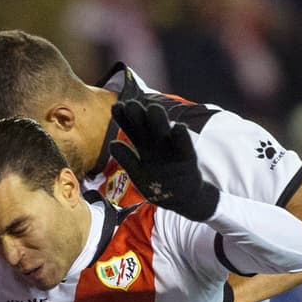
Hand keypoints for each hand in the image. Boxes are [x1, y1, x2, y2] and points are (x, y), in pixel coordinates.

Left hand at [109, 101, 218, 221]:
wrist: (184, 197)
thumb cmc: (159, 184)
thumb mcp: (139, 174)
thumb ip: (127, 160)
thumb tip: (113, 144)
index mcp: (144, 145)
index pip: (132, 128)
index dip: (124, 118)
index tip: (116, 107)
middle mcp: (158, 143)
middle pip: (147, 126)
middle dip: (139, 115)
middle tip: (130, 104)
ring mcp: (173, 149)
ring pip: (165, 131)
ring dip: (159, 120)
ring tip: (153, 109)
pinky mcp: (188, 157)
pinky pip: (184, 147)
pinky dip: (181, 138)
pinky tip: (179, 128)